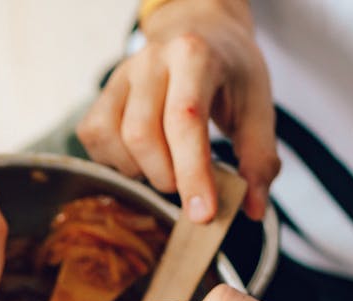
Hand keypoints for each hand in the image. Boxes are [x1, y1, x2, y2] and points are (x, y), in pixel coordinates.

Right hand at [78, 0, 277, 221]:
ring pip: (113, 140)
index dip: (192, 172)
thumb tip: (252, 208)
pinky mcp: (102, 93)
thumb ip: (258, 158)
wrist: (200, 34)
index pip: (185, 120)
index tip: (203, 214)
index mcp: (194, 56)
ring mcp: (121, 76)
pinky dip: (116, 162)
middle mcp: (151, 61)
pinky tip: (141, 159)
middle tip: (188, 184)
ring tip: (166, 167)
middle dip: (166, 177)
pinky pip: (94, 138)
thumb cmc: (230, 74)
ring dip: (140, 171)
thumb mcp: (258, 108)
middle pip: (141, 136)